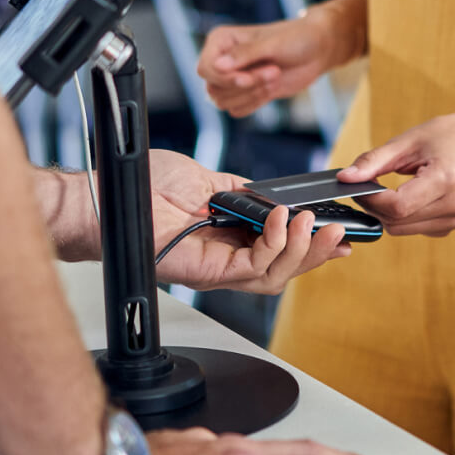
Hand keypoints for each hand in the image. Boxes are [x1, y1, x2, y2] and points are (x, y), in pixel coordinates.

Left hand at [51, 150, 349, 293]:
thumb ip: (242, 191)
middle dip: (318, 253)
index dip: (312, 243)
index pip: (282, 248)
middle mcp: (228, 257)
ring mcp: (219, 268)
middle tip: (340, 233)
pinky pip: (254, 266)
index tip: (339, 230)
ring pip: (275, 276)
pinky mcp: (209, 272)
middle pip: (286, 268)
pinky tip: (283, 221)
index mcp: (232, 236)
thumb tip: (273, 194)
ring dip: (303, 252)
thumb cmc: (146, 188)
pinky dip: (275, 244)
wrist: (114, 195)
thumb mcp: (208, 179)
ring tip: (314, 225)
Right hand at [197, 8, 359, 117]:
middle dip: (244, 86)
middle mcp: (221, 60)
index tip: (249, 77)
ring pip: (222, 102)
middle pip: (212, 88)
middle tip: (274, 71)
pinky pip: (236, 110)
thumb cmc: (296, 39)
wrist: (317, 50)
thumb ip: (245, 55)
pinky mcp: (245, 93)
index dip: (225, 78)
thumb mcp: (272, 44)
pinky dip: (255, 103)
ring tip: (275, 76)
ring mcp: (232, 78)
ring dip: (252, 94)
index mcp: (221, 41)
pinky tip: (273, 88)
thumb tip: (218, 66)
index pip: (205, 68)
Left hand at [338, 108, 454, 236]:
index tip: (357, 185)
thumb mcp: (407, 141)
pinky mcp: (452, 226)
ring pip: (401, 229)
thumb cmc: (445, 137)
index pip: (397, 205)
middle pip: (396, 221)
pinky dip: (402, 216)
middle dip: (374, 206)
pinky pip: (413, 229)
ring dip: (386, 213)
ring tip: (389, 188)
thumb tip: (344, 178)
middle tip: (368, 184)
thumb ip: (373, 161)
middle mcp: (454, 204)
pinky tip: (408, 196)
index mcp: (445, 179)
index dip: (370, 199)